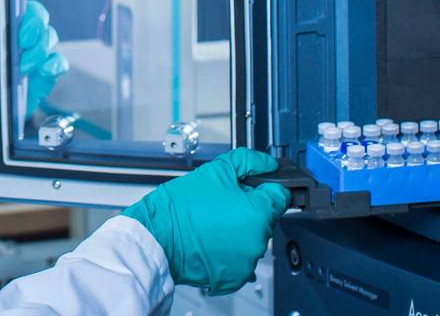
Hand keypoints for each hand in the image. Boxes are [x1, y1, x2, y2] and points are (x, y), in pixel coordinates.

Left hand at [16, 0, 67, 117]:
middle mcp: (13, 34)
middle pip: (37, 14)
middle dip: (34, 21)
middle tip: (21, 37)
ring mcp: (28, 55)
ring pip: (49, 37)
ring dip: (39, 47)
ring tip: (21, 63)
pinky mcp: (38, 78)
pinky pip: (57, 64)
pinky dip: (53, 64)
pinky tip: (40, 70)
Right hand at [121, 147, 289, 294]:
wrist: (158, 237)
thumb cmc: (182, 207)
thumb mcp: (217, 170)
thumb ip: (249, 161)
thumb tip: (267, 164)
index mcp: (258, 213)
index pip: (281, 196)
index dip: (266, 188)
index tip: (254, 189)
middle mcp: (258, 241)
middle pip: (266, 218)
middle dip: (249, 209)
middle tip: (223, 204)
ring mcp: (247, 262)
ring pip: (253, 239)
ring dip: (239, 231)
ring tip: (214, 222)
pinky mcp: (235, 277)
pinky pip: (241, 259)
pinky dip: (230, 251)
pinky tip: (212, 240)